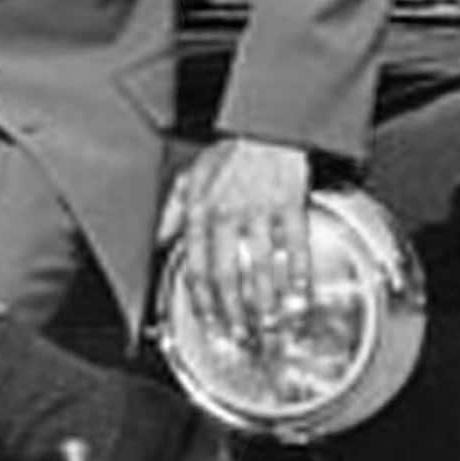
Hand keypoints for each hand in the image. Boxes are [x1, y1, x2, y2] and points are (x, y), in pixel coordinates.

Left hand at [157, 138, 312, 343]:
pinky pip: (295, 246)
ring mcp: (258, 210)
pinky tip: (300, 295)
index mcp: (200, 211)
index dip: (201, 302)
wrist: (265, 124)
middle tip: (239, 336)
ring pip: (258, 268)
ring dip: (263, 303)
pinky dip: (298, 275)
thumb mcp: (190, 176)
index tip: (209, 324)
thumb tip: (159, 240)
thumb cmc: (231, 151)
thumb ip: (172, 211)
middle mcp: (226, 213)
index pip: (195, 267)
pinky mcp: (289, 203)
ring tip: (268, 325)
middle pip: (224, 277)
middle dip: (231, 314)